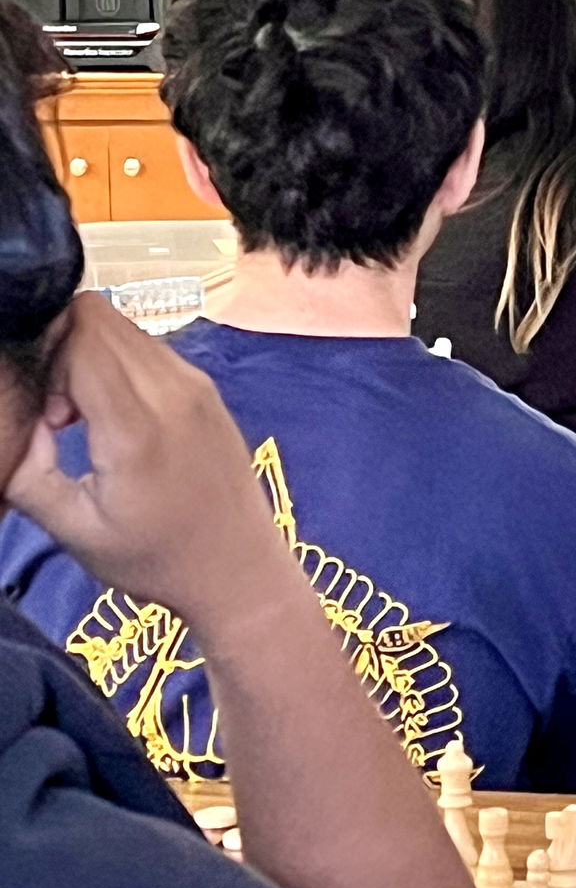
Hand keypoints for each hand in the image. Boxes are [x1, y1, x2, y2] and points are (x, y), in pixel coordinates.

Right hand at [4, 294, 300, 635]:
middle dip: (60, 351)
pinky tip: (114, 417)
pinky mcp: (206, 385)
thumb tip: (15, 418)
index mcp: (138, 427)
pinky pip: (148, 345)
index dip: (45, 357)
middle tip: (59, 416)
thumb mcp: (74, 530)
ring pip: (122, 325)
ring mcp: (196, 382)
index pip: (83, 334)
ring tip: (84, 419)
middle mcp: (174, 391)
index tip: (46, 416)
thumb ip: (26, 473)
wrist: (240, 570)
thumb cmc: (155, 559)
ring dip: (88, 356)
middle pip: (98, 317)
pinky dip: (116, 364)